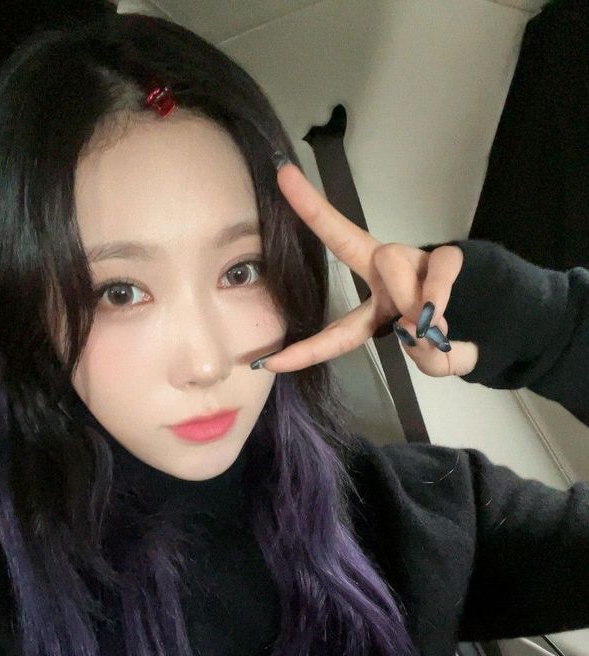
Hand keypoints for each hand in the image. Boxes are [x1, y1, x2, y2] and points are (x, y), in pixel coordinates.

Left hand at [254, 161, 478, 377]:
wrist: (504, 322)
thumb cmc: (457, 338)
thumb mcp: (437, 360)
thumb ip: (425, 354)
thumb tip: (417, 324)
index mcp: (376, 309)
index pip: (336, 328)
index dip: (305, 350)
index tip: (268, 362)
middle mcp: (386, 276)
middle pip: (344, 240)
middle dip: (314, 211)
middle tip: (283, 177)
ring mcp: (415, 262)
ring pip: (390, 265)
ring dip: (406, 300)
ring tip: (429, 325)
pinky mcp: (447, 256)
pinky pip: (434, 271)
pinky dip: (435, 296)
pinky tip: (438, 313)